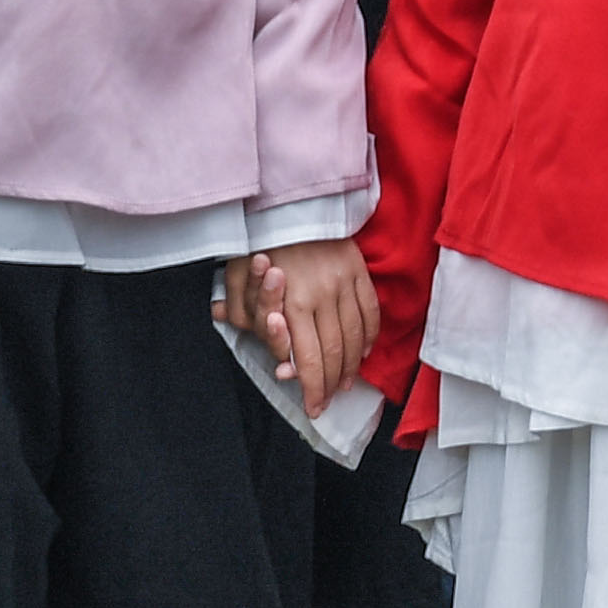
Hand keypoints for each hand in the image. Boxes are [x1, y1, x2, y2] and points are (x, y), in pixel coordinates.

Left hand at [223, 234, 376, 392]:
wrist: (289, 199)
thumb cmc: (258, 239)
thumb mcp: (237, 277)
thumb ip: (241, 312)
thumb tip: (239, 335)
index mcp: (294, 301)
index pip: (309, 359)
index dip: (312, 389)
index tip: (312, 407)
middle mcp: (323, 294)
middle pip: (335, 354)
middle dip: (331, 386)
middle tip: (326, 404)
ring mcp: (344, 282)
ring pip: (355, 337)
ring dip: (351, 368)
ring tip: (345, 385)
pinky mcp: (358, 269)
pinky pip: (370, 312)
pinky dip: (369, 337)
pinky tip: (362, 353)